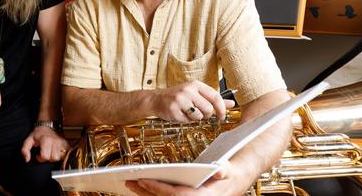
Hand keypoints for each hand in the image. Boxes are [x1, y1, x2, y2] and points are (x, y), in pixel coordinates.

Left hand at [21, 125, 69, 162]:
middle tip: (45, 153)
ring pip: (59, 158)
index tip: (38, 155)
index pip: (45, 156)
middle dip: (48, 158)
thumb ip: (25, 150)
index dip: (40, 158)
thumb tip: (27, 159)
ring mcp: (62, 143)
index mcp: (46, 140)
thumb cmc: (39, 133)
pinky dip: (60, 156)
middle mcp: (55, 141)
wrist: (49, 125)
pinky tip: (56, 152)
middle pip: (53, 158)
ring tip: (50, 152)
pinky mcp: (67, 144)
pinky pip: (65, 155)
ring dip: (54, 157)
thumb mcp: (29, 140)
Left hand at [125, 161, 240, 195]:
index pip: (176, 195)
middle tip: (129, 181)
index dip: (159, 189)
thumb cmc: (228, 174)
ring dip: (144, 193)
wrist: (232, 182)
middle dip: (146, 191)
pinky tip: (139, 186)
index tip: (144, 180)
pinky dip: (150, 193)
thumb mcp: (227, 169)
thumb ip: (223, 170)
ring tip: (129, 182)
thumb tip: (220, 171)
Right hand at [151, 81, 234, 122]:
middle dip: (206, 115)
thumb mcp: (196, 94)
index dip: (221, 108)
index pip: (215, 96)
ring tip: (187, 112)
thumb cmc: (178, 97)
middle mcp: (188, 90)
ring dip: (195, 118)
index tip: (222, 116)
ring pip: (199, 117)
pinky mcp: (173, 109)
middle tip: (199, 113)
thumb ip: (213, 99)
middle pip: (208, 109)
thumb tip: (232, 104)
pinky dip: (185, 121)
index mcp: (195, 84)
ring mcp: (180, 99)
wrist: (156, 99)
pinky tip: (179, 114)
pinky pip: (187, 121)